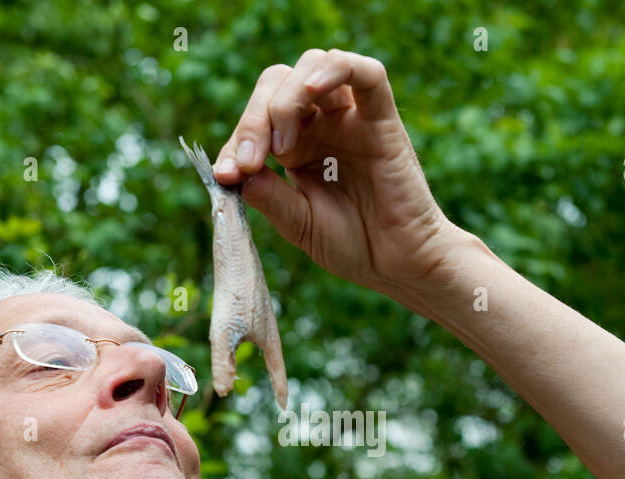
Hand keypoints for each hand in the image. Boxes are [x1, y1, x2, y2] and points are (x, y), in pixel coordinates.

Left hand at [212, 48, 463, 300]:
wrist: (398, 265)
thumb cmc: (353, 245)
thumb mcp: (299, 224)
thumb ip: (269, 196)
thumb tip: (234, 172)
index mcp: (297, 146)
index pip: (256, 120)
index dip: (235, 141)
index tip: (225, 174)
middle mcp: (321, 124)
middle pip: (278, 83)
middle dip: (254, 117)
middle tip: (249, 160)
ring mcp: (351, 118)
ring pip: (313, 67)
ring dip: (285, 97)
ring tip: (282, 145)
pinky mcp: (382, 119)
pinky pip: (365, 73)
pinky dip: (335, 68)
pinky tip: (312, 89)